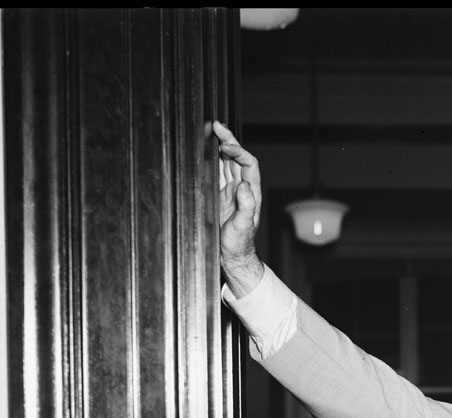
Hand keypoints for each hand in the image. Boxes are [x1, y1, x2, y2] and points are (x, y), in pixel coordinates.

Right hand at [214, 120, 264, 294]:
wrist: (232, 257)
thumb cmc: (240, 245)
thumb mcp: (243, 227)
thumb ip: (246, 206)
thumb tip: (244, 185)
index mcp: (251, 192)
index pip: (248, 163)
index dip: (238, 151)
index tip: (225, 145)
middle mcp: (241, 189)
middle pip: (236, 158)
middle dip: (228, 140)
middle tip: (216, 125)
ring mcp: (229, 192)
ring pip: (225, 163)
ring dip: (218, 147)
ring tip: (208, 131)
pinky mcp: (217, 197)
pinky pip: (214, 173)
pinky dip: (208, 161)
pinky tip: (201, 152)